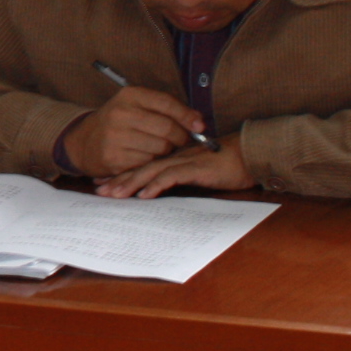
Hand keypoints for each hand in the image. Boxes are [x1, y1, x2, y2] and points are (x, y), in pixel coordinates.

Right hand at [61, 86, 203, 177]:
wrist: (84, 141)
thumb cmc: (120, 122)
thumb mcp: (137, 106)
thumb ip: (167, 109)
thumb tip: (199, 121)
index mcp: (129, 95)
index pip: (167, 103)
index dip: (188, 116)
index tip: (200, 126)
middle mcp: (121, 113)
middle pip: (168, 128)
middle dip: (180, 137)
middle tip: (179, 141)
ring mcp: (115, 137)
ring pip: (161, 148)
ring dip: (165, 151)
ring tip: (157, 148)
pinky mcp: (114, 158)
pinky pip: (148, 163)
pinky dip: (151, 162)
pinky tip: (144, 157)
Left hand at [97, 137, 254, 197]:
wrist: (251, 155)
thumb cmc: (228, 166)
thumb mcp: (200, 174)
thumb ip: (182, 178)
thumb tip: (163, 191)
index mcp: (174, 158)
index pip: (143, 166)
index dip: (123, 174)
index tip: (104, 183)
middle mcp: (175, 158)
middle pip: (141, 168)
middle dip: (118, 180)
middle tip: (99, 190)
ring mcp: (185, 162)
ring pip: (151, 171)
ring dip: (130, 183)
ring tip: (113, 194)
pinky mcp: (197, 168)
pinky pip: (172, 176)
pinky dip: (156, 185)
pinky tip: (144, 195)